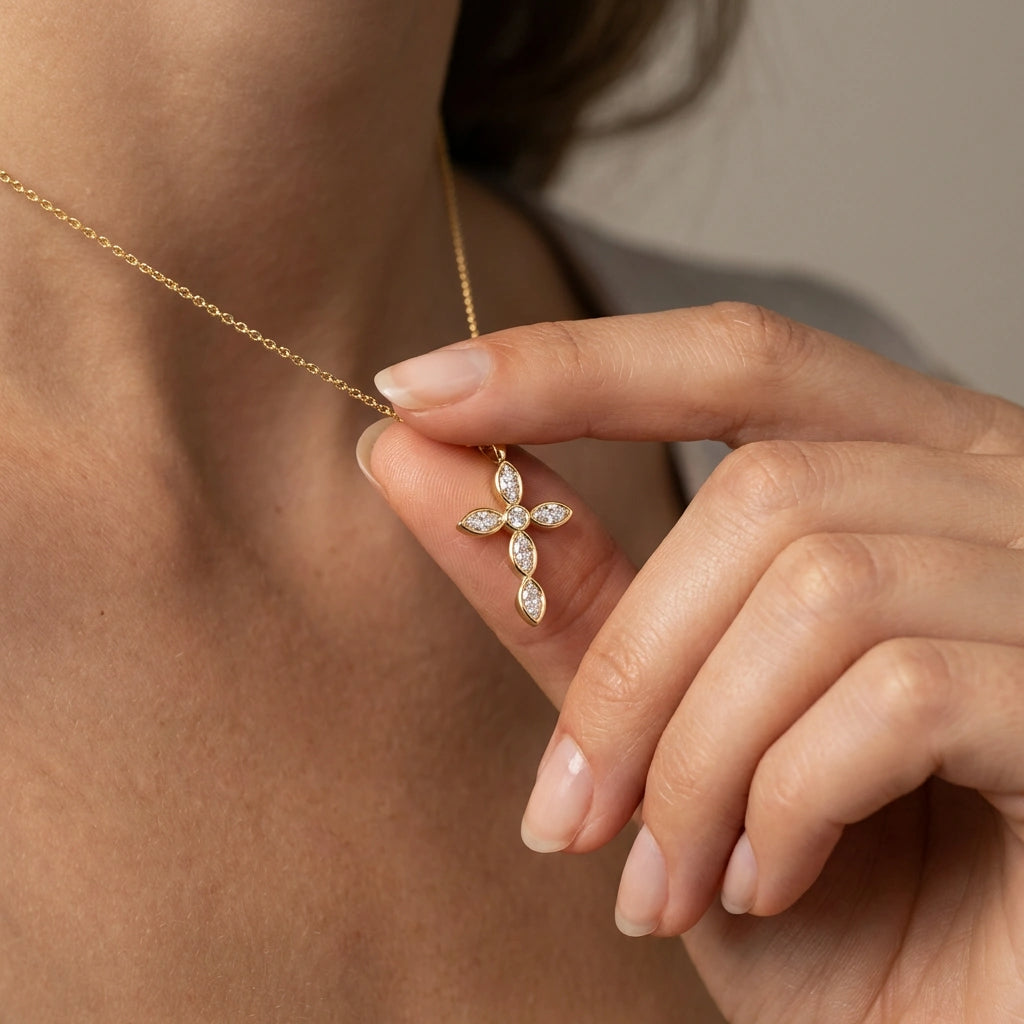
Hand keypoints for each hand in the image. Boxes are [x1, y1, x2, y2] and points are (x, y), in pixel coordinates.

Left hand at [360, 303, 1023, 1022]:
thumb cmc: (834, 899)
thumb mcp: (673, 734)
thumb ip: (565, 589)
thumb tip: (416, 455)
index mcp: (911, 479)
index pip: (741, 361)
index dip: (576, 366)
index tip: (419, 393)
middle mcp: (1008, 500)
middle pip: (765, 491)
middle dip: (629, 664)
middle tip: (566, 815)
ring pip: (817, 589)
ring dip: (692, 755)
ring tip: (662, 880)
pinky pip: (896, 694)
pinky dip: (786, 800)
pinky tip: (767, 881)